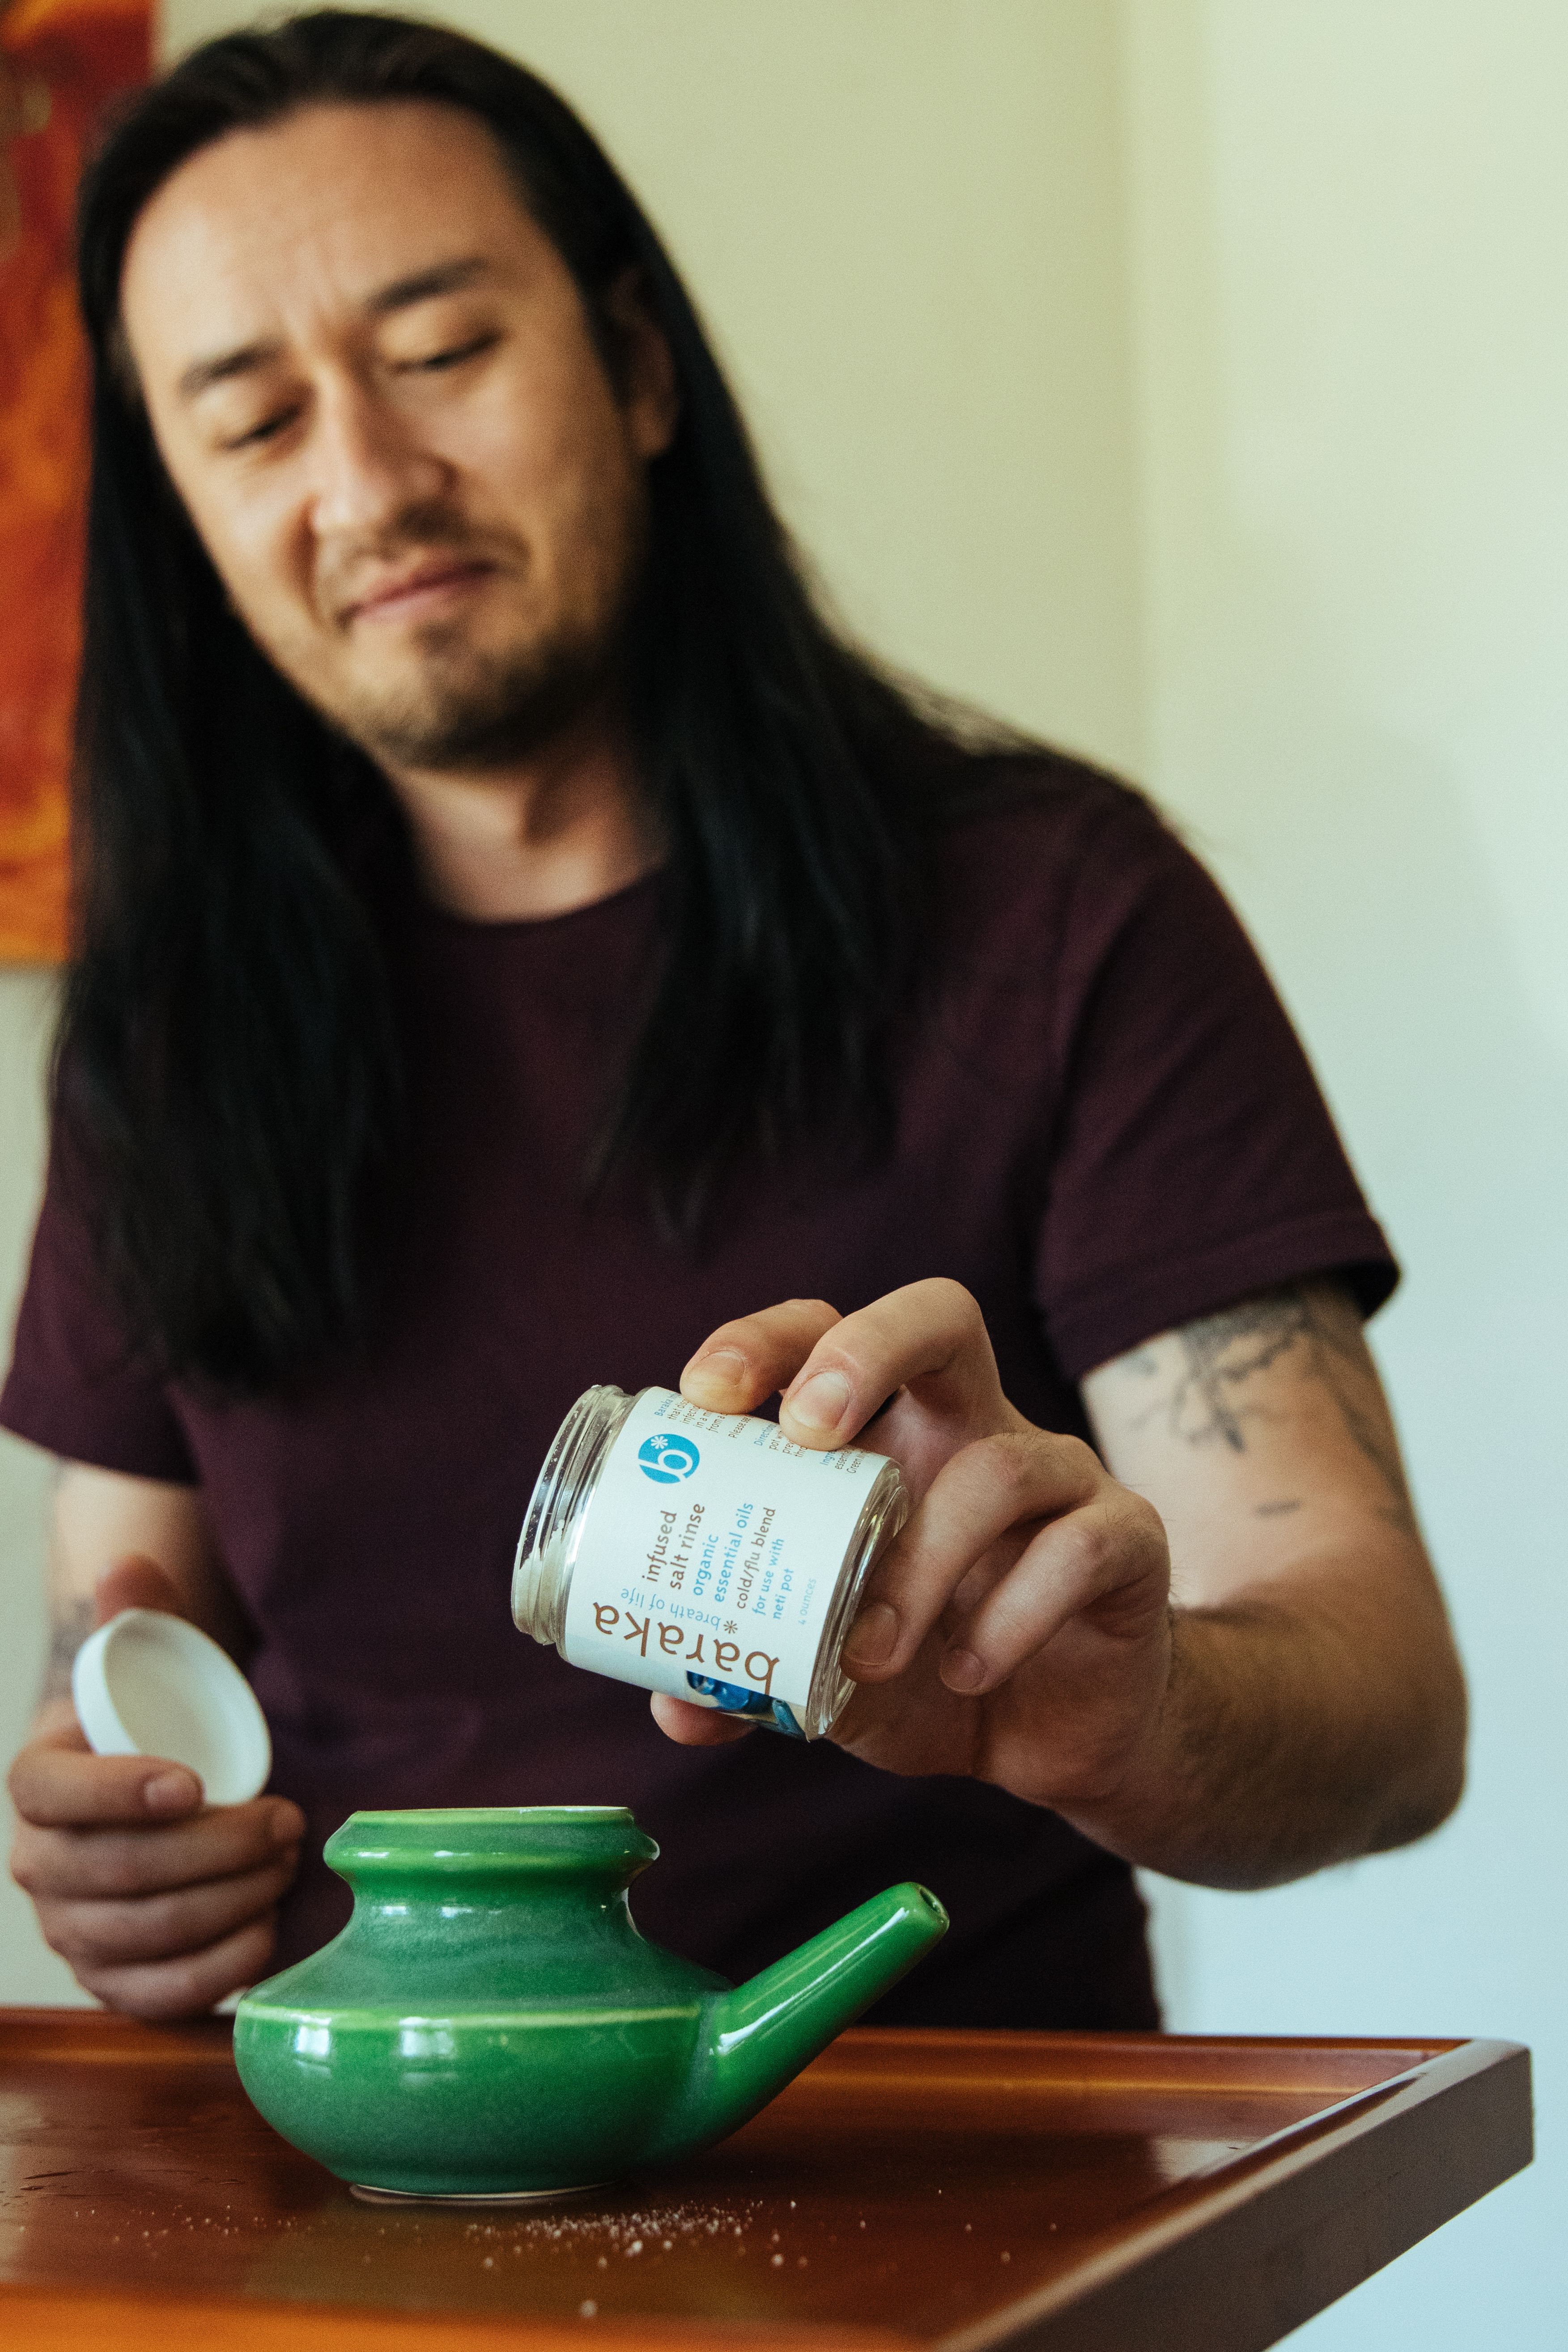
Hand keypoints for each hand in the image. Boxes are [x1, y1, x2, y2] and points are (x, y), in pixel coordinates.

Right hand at [8, 1557, 302, 2018]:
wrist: (158, 1788)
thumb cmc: (155, 1724)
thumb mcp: (146, 1663)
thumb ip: (137, 1612)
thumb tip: (127, 1565)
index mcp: (37, 1783)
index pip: (55, 1797)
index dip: (117, 1794)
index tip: (194, 1782)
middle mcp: (41, 1865)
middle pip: (110, 1875)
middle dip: (208, 1852)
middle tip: (286, 1819)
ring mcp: (71, 1929)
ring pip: (137, 1935)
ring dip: (223, 1903)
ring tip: (287, 1860)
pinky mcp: (111, 1978)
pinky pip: (152, 1996)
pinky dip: (213, 1972)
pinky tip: (265, 1933)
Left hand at [650, 1282, 1170, 1820]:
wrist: (1058, 1739)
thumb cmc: (930, 1674)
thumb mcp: (829, 1678)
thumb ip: (759, 1677)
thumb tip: (675, 1703)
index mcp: (893, 1437)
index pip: (830, 1335)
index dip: (768, 1341)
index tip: (707, 1393)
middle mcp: (975, 1431)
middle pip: (940, 1318)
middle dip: (868, 1347)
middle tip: (810, 1432)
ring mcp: (1060, 1478)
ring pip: (1000, 1467)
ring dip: (924, 1562)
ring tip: (872, 1650)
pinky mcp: (1127, 1541)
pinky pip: (1078, 1549)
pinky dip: (1012, 1615)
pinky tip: (966, 1672)